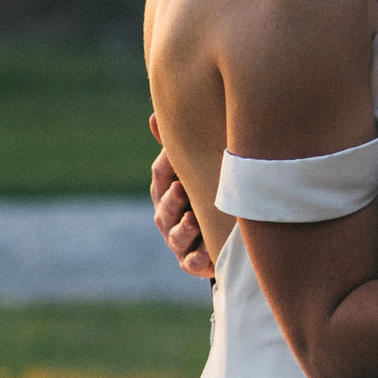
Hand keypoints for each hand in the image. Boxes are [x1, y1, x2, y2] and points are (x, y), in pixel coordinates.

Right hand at [149, 114, 213, 280]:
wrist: (223, 235)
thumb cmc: (205, 193)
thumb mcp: (194, 169)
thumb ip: (176, 146)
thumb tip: (153, 116)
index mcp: (167, 190)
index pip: (161, 175)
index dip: (167, 166)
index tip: (176, 157)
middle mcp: (168, 216)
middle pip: (164, 207)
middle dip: (171, 199)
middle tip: (180, 188)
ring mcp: (179, 241)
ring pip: (176, 235)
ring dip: (183, 228)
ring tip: (193, 220)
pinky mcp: (193, 262)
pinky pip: (192, 262)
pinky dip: (199, 257)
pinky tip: (209, 251)